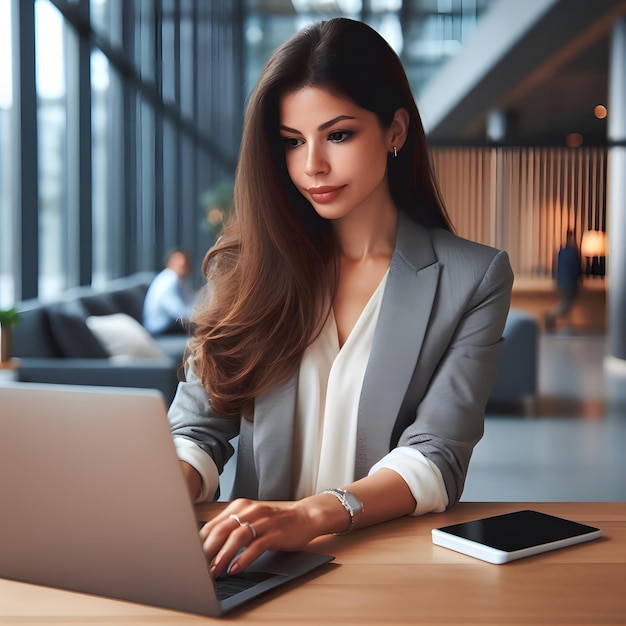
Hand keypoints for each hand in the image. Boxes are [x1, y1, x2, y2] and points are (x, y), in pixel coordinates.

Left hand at [199, 498, 318, 577]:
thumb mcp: (250, 521)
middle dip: (208, 550)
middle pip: (222, 529)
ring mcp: (263, 521)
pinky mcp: (275, 533)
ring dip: (223, 555)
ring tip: (215, 571)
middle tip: (199, 567)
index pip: (214, 524)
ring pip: (238, 537)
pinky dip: (244, 558)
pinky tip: (235, 568)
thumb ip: (231, 529)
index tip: (191, 557)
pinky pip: (256, 546)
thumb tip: (207, 547)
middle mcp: (250, 511)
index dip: (200, 541)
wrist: (303, 518)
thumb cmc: (273, 523)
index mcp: (240, 507)